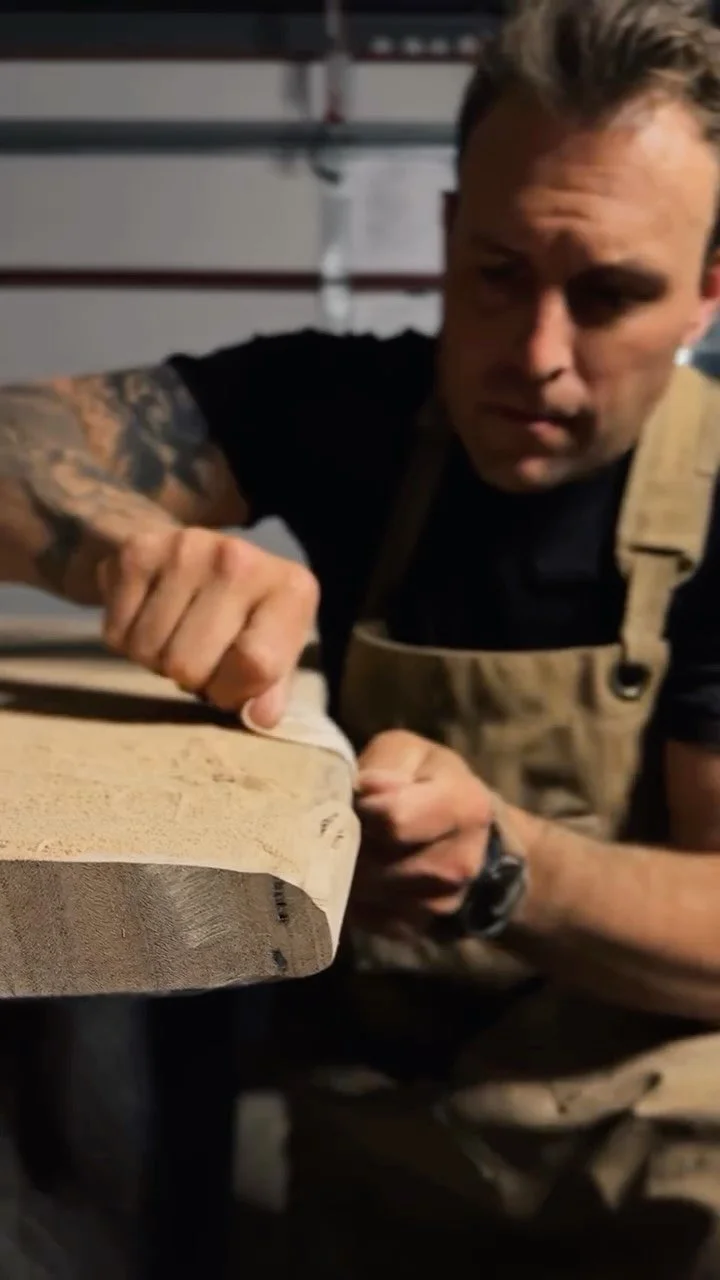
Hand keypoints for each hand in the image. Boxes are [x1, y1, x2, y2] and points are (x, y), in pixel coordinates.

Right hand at [98, 526, 317, 725]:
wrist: (201, 553)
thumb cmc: (247, 615)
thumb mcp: (276, 648)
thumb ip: (271, 688)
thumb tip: (259, 718)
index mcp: (291, 589)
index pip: (256, 663)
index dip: (233, 691)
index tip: (229, 682)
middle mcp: (239, 561)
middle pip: (188, 665)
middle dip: (189, 678)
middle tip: (199, 657)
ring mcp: (185, 550)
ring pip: (147, 651)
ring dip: (156, 661)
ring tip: (176, 637)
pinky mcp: (138, 551)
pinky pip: (116, 633)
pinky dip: (127, 640)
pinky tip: (151, 618)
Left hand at [351, 730, 493, 936]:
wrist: (464, 833)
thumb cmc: (428, 781)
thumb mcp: (410, 754)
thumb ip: (385, 765)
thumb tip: (361, 790)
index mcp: (466, 806)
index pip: (394, 820)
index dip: (361, 808)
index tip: (355, 799)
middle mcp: (460, 864)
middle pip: (374, 863)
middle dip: (345, 845)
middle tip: (335, 827)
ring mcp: (442, 904)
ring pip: (365, 894)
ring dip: (342, 873)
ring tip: (341, 849)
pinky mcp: (419, 929)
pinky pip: (365, 918)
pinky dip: (349, 897)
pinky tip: (350, 875)